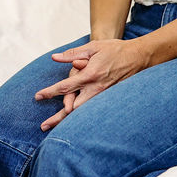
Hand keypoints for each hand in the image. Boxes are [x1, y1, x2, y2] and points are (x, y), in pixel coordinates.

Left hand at [34, 39, 148, 130]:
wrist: (138, 57)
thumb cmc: (114, 50)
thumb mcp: (92, 47)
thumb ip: (72, 54)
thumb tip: (55, 58)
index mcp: (90, 75)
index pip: (65, 87)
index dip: (50, 92)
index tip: (38, 96)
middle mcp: (96, 89)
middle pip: (73, 108)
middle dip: (58, 118)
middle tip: (43, 125)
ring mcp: (103, 95)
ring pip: (83, 113)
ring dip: (68, 122)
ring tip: (55, 129)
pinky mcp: (109, 99)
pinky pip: (93, 111)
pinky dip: (82, 119)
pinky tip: (74, 125)